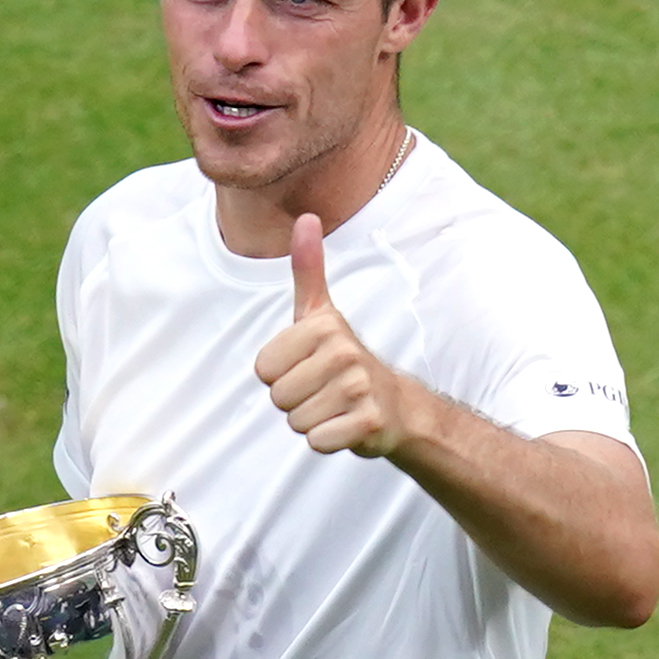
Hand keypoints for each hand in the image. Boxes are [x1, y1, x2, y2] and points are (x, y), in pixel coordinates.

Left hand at [253, 218, 428, 460]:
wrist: (395, 406)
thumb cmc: (344, 359)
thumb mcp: (321, 312)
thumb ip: (308, 268)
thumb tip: (306, 217)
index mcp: (323, 326)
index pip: (263, 369)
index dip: (281, 374)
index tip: (308, 366)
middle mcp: (343, 353)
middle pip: (277, 397)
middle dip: (295, 400)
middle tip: (323, 390)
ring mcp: (358, 388)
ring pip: (296, 422)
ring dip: (311, 421)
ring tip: (335, 406)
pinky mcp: (368, 422)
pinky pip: (318, 441)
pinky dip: (328, 440)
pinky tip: (346, 424)